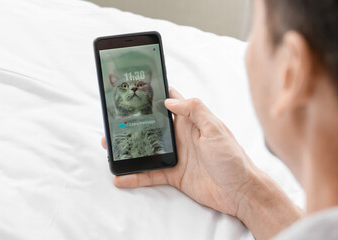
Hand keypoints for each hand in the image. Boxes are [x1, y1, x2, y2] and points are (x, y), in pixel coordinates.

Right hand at [101, 88, 259, 216]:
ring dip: (129, 149)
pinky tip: (121, 177)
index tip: (135, 89)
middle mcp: (180, 137)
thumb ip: (195, 111)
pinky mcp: (174, 175)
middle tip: (113, 121)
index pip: (170, 103)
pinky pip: (150, 174)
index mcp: (190, 122)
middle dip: (133, 123)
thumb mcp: (215, 129)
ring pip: (147, 150)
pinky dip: (136, 176)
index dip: (154, 95)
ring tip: (109, 147)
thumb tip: (169, 101)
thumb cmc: (232, 158)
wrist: (240, 192)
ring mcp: (176, 156)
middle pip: (152, 127)